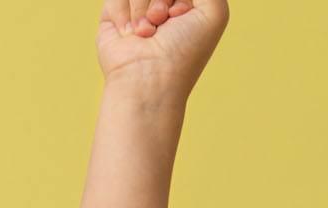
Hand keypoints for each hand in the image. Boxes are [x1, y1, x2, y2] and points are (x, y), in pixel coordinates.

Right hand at [97, 0, 228, 93]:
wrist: (148, 80)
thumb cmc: (184, 52)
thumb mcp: (214, 11)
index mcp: (186, 2)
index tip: (182, 12)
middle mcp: (161, 2)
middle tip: (165, 19)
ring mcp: (136, 7)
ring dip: (145, 5)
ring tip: (148, 31)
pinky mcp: (113, 13)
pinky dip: (125, 12)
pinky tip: (131, 34)